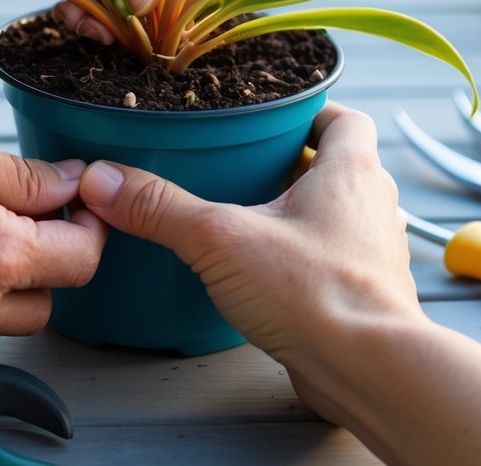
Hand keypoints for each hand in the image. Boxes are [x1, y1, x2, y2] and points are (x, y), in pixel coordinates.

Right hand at [76, 103, 421, 416]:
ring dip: (300, 215)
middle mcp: (372, 208)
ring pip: (337, 218)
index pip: (343, 119)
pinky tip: (265, 278)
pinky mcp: (362, 298)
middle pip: (336, 167)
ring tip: (249, 220)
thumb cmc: (320, 295)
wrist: (368, 369)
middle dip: (291, 165)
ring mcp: (372, 256)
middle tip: (246, 166)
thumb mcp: (221, 237)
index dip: (310, 111)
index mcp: (351, 172)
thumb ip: (161, 207)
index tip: (273, 115)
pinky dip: (303, 262)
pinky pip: (333, 264)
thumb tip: (109, 180)